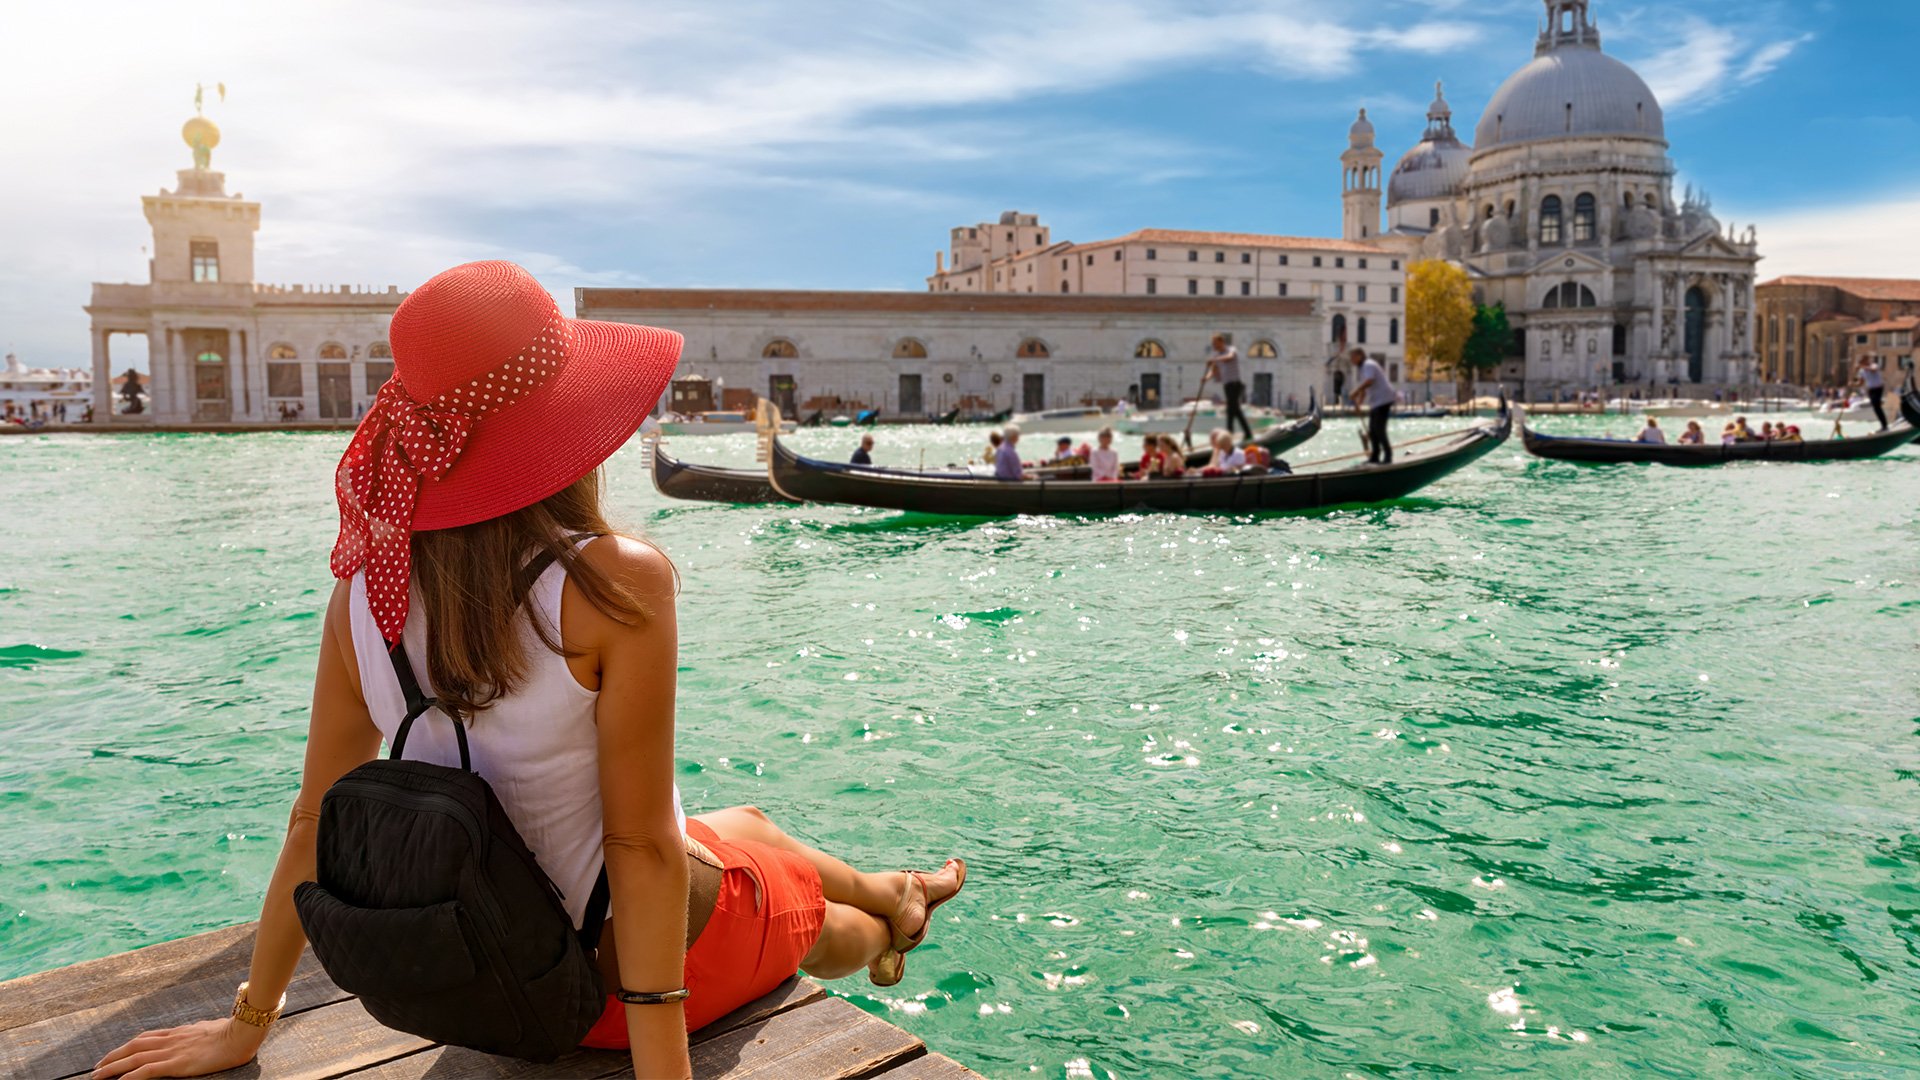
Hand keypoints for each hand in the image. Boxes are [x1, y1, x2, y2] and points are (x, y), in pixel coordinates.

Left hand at [94, 1017, 264, 1079]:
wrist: (241, 1033)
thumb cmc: (231, 1031)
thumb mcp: (209, 1029)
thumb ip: (197, 1033)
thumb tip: (197, 1032)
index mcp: (178, 1032)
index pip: (144, 1038)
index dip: (125, 1047)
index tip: (112, 1054)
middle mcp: (171, 1039)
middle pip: (133, 1046)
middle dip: (112, 1057)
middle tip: (95, 1068)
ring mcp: (173, 1051)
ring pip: (134, 1058)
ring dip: (112, 1067)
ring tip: (97, 1076)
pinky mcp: (177, 1063)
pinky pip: (147, 1070)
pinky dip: (129, 1076)